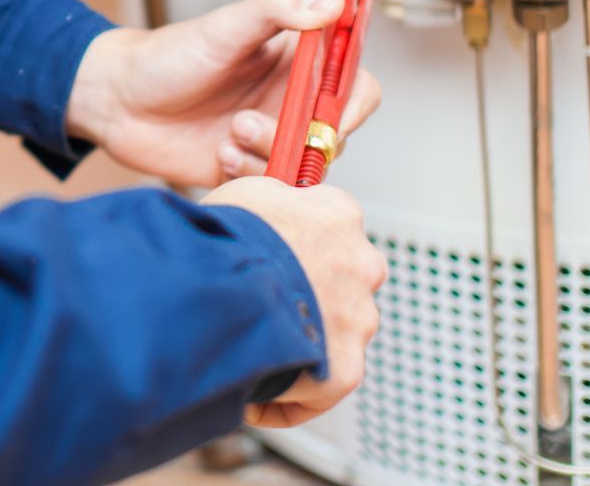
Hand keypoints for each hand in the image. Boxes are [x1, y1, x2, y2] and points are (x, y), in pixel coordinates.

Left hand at [65, 0, 381, 190]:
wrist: (117, 101)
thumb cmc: (167, 56)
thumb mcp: (224, 25)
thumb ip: (278, 7)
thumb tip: (331, 0)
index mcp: (295, 62)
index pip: (355, 86)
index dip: (350, 105)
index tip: (324, 114)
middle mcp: (289, 102)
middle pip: (333, 134)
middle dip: (301, 139)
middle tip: (251, 124)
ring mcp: (270, 138)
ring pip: (305, 166)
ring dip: (269, 156)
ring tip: (228, 135)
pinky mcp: (248, 169)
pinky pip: (273, 188)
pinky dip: (250, 176)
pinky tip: (219, 155)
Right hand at [202, 174, 386, 426]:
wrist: (226, 286)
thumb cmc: (229, 235)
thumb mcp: (249, 192)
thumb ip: (275, 200)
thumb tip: (274, 208)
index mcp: (339, 213)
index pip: (331, 224)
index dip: (298, 241)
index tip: (273, 253)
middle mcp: (362, 263)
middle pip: (341, 280)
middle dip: (310, 291)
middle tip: (263, 301)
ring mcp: (359, 318)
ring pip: (335, 331)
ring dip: (303, 339)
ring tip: (252, 347)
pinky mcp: (347, 370)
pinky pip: (319, 388)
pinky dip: (289, 395)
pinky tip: (252, 396)